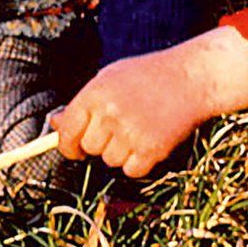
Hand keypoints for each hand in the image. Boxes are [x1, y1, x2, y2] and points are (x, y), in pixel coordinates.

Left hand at [50, 26, 247, 177]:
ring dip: (122, 152)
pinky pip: (131, 171)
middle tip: (120, 127)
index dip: (68, 145)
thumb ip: (82, 103)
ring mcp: (130, 133)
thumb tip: (55, 125)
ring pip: (111, 161)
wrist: (192, 78)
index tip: (74, 149)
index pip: (67, 133)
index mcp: (94, 94)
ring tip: (140, 127)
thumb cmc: (147, 76)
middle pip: (89, 149)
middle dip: (100, 143)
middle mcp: (109, 115)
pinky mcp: (151, 150)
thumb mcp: (109, 79)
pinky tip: (151, 139)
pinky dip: (140, 162)